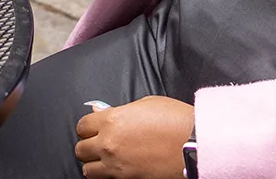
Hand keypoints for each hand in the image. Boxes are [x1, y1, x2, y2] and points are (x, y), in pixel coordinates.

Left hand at [75, 96, 194, 177]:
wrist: (194, 143)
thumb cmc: (174, 119)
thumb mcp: (145, 104)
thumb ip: (119, 110)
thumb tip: (101, 113)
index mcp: (111, 120)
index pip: (82, 126)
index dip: (88, 127)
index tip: (93, 128)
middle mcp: (109, 144)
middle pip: (81, 149)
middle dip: (88, 145)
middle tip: (99, 144)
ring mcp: (116, 165)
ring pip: (87, 169)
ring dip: (94, 164)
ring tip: (106, 159)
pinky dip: (106, 175)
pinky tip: (116, 169)